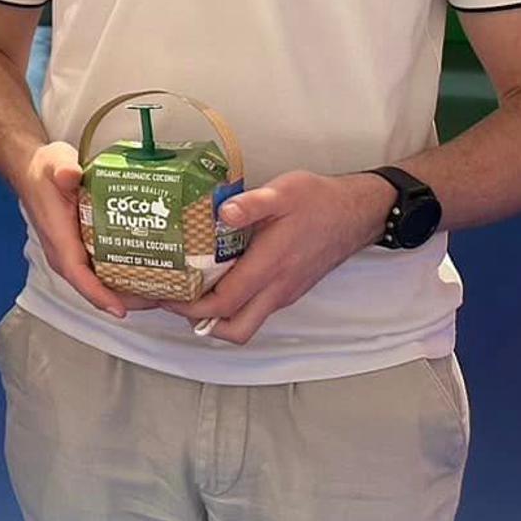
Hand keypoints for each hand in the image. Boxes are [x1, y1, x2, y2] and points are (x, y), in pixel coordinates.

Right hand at [17, 139, 156, 319]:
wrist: (34, 169)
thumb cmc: (44, 171)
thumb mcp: (55, 164)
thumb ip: (63, 169)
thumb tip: (70, 174)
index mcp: (59, 238)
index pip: (77, 275)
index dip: (99, 294)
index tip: (121, 309)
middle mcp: (65, 252)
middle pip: (94, 287)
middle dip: (126, 298)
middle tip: (161, 297)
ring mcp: (74, 252)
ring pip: (100, 281)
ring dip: (129, 290)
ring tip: (162, 289)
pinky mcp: (82, 248)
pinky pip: (103, 270)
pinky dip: (125, 275)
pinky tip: (149, 269)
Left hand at [163, 170, 393, 344]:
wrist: (357, 213)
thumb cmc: (319, 201)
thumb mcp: (284, 192)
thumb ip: (252, 204)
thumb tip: (222, 213)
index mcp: (271, 266)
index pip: (225, 302)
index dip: (190, 304)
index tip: (164, 292)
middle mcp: (278, 288)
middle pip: (234, 328)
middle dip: (198, 320)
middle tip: (172, 298)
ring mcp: (284, 293)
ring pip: (246, 323)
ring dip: (215, 317)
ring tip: (189, 292)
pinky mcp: (288, 290)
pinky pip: (256, 310)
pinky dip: (232, 307)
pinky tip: (216, 282)